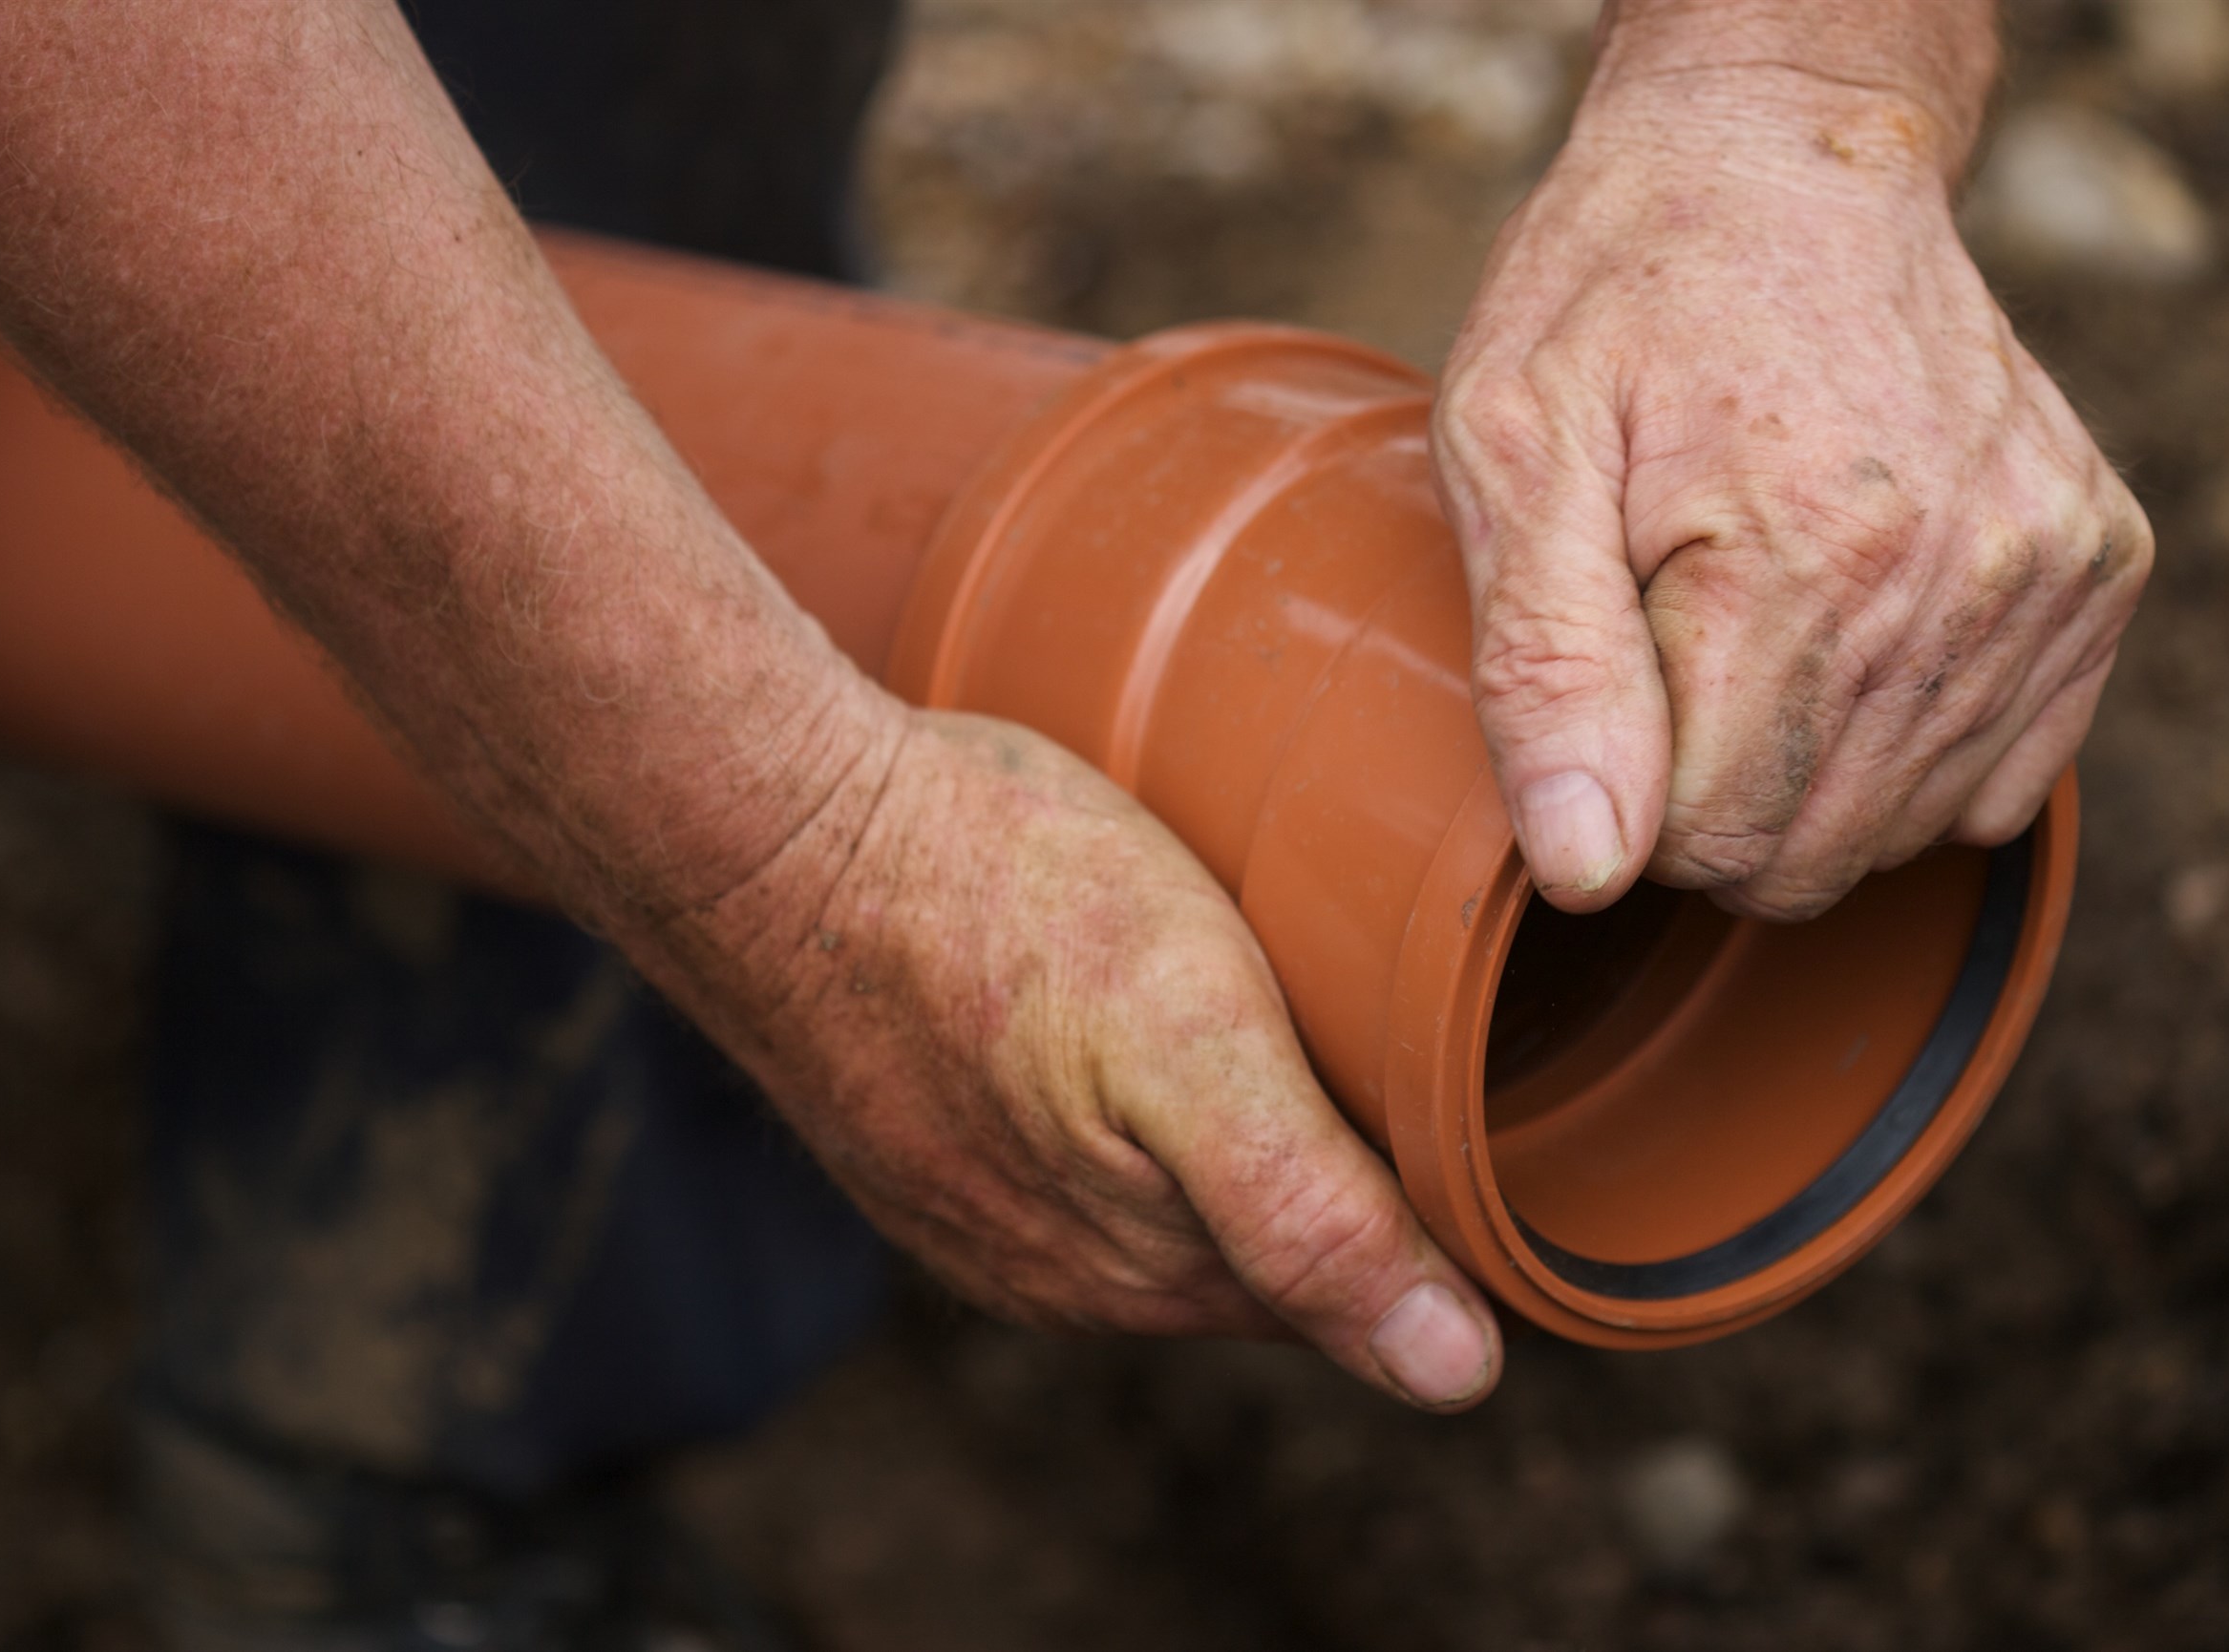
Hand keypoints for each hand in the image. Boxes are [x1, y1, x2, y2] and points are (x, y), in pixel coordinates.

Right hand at [684, 705, 1499, 1411]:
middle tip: (1382, 1025)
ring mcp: (974, 1206)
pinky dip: (1124, 1093)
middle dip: (1327, 1160)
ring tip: (1270, 1013)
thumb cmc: (992, 903)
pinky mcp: (919, 1134)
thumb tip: (1455, 1376)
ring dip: (1226, 1125)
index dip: (1422, 1192)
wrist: (766, 826)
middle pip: (1257, 1241)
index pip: (1346, 1280)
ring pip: (1163, 1189)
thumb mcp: (1193, 1047)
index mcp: (1142, 1273)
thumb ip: (1312, 1214)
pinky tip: (1128, 1012)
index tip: (1463, 1085)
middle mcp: (1056, 1272)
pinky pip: (1069, 1143)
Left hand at [1433, 71, 2150, 919]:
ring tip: (1745, 625)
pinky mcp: (2095, 569)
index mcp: (1806, 560)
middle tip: (1657, 656)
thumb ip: (1544, 671)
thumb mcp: (1512, 450)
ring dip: (1804, 775)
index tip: (1601, 685)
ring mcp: (2046, 577)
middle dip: (1705, 802)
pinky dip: (1906, 750)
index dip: (1623, 798)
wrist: (1779, 162)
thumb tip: (1588, 869)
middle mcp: (1960, 581)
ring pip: (1900, 830)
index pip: (1708, 840)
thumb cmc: (1618, 297)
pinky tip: (1838, 642)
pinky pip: (1997, 780)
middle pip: (1809, 855)